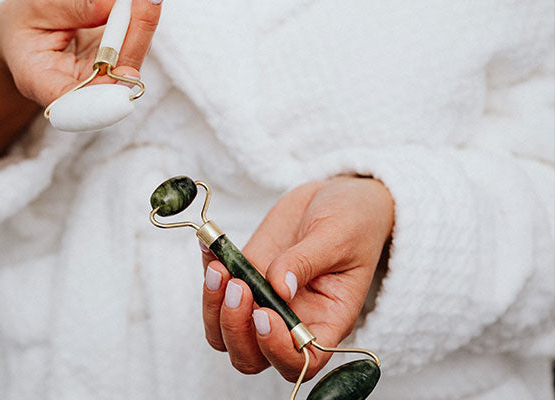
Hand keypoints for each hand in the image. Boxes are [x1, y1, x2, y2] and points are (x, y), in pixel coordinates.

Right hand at [0, 0, 172, 105]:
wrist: (23, 28)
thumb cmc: (22, 21)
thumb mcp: (38, 5)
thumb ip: (74, 6)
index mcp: (46, 84)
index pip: (80, 99)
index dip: (107, 87)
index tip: (128, 70)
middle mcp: (80, 86)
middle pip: (120, 67)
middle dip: (141, 22)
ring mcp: (104, 73)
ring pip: (136, 47)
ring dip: (150, 5)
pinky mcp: (118, 56)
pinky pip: (138, 32)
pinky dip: (147, 0)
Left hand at [201, 176, 393, 380]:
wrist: (335, 198)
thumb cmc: (353, 222)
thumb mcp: (338, 237)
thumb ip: (306, 261)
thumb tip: (278, 286)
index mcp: (326, 321)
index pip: (301, 362)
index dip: (277, 350)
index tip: (264, 314)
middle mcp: (291, 320)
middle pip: (251, 355)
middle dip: (235, 328)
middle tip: (237, 286)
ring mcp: (263, 300)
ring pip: (224, 331)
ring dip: (213, 306)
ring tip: (220, 268)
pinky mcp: (245, 276)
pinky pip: (215, 289)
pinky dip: (207, 271)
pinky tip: (211, 245)